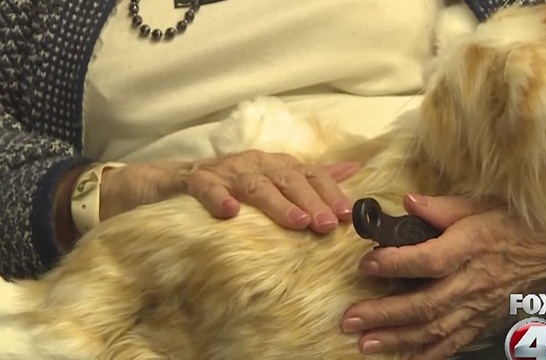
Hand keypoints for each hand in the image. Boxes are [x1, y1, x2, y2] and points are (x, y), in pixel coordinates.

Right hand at [99, 150, 359, 232]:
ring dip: (277, 203)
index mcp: (273, 166)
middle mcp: (252, 164)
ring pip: (254, 184)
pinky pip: (205, 186)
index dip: (328, 192)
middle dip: (310, 200)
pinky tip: (230, 213)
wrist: (164, 184)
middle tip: (327, 224)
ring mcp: (223, 171)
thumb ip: (308, 178)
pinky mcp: (192, 180)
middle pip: (286, 178)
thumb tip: (352, 170)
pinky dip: (218, 197)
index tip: (345, 215)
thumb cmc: (225, 186)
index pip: (307, 175)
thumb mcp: (269, 182)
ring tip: (297, 222)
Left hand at [340, 193, 545, 358]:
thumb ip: (443, 207)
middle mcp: (474, 280)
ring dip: (399, 339)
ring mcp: (481, 304)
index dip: (396, 264)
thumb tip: (407, 202)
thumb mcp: (483, 203)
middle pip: (426, 304)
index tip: (366, 264)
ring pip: (436, 328)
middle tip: (351, 320)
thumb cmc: (519, 220)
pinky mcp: (486, 318)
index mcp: (473, 246)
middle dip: (384, 314)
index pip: (430, 260)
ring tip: (366, 344)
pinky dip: (431, 354)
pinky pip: (457, 341)